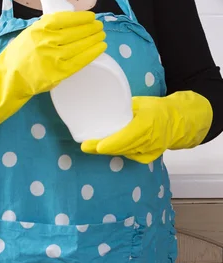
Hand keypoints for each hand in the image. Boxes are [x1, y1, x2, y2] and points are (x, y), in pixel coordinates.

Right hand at [0, 10, 106, 136]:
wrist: (9, 76)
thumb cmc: (20, 54)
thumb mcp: (30, 33)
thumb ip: (47, 28)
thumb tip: (70, 23)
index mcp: (39, 28)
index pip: (65, 19)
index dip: (81, 18)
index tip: (91, 17)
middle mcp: (47, 41)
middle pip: (75, 32)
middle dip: (91, 28)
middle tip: (99, 27)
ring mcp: (53, 57)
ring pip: (80, 45)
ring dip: (94, 40)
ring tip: (101, 36)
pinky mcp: (58, 73)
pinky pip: (79, 61)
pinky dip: (91, 54)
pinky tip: (99, 49)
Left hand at [81, 91, 212, 163]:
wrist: (178, 121)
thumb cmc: (156, 108)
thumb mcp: (139, 103)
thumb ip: (123, 108)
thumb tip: (102, 108)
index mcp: (147, 124)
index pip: (126, 137)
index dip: (110, 143)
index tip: (95, 145)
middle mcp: (149, 140)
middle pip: (121, 148)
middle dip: (102, 148)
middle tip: (85, 146)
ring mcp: (150, 151)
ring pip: (124, 152)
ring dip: (108, 150)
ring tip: (91, 146)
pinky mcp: (149, 158)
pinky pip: (129, 155)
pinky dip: (119, 151)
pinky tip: (109, 146)